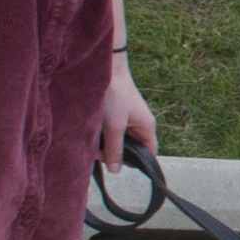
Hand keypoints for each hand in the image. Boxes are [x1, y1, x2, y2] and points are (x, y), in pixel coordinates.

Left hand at [96, 60, 155, 177]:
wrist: (105, 68)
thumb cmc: (114, 96)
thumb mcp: (114, 126)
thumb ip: (115, 149)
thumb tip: (116, 171)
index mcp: (146, 127)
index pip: (149, 153)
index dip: (136, 162)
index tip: (116, 164)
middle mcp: (139, 124)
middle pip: (130, 149)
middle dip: (113, 153)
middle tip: (96, 151)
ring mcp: (127, 119)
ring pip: (118, 140)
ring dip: (105, 143)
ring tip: (90, 139)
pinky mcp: (116, 114)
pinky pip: (111, 131)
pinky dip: (101, 134)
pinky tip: (90, 131)